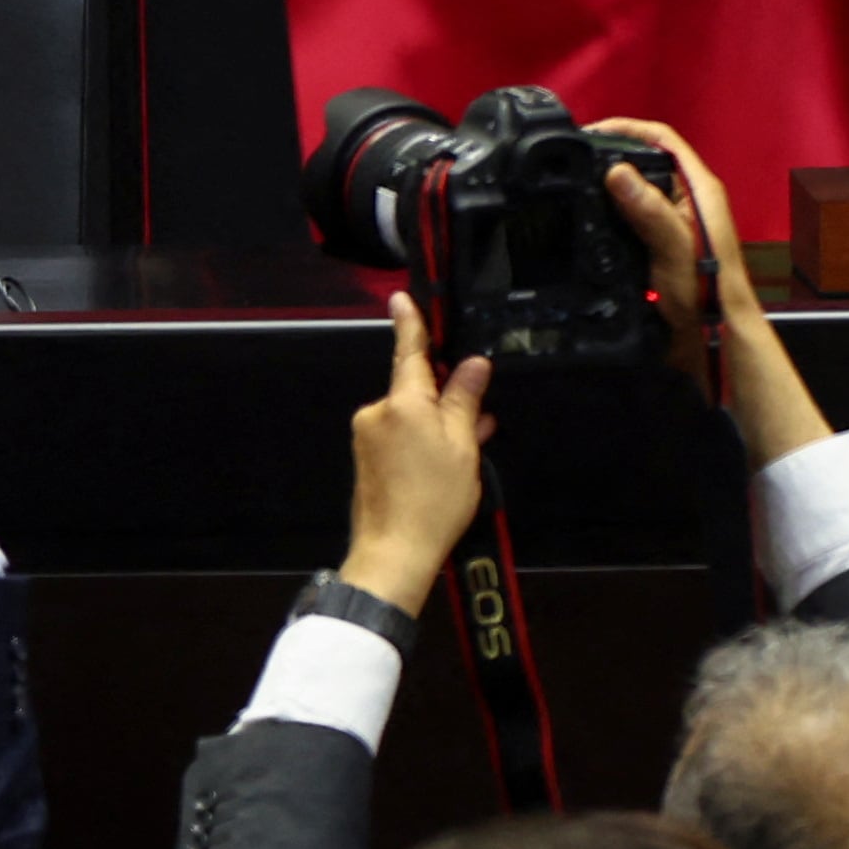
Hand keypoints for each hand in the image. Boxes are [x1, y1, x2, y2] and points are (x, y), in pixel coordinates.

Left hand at [338, 294, 493, 609]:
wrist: (394, 551)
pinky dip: (426, 439)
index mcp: (401, 403)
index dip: (410, 324)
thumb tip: (472, 365)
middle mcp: (377, 413)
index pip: (408, 353)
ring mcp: (368, 435)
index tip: (401, 297)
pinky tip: (451, 458)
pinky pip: (401, 435)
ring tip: (475, 441)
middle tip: (481, 405)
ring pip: (411, 415)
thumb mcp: (462, 448)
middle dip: (447, 395)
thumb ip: (465, 402)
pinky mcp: (367, 457)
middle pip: (415, 388)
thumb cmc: (433, 501)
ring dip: (441, 422)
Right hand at [596, 116, 828, 465]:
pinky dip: (609, 206)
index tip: (588, 132)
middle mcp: (688, 197)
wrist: (714, 336)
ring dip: (607, 180)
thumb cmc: (705, 293)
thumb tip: (616, 171)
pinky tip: (588, 217)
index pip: (661, 137)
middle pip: (645, 157)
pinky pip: (631, 209)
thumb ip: (647, 209)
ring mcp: (676, 217)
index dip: (625, 127)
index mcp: (698, 189)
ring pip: (636, 183)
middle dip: (609, 152)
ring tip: (572, 183)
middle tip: (571, 158)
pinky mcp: (663, 237)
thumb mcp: (674, 248)